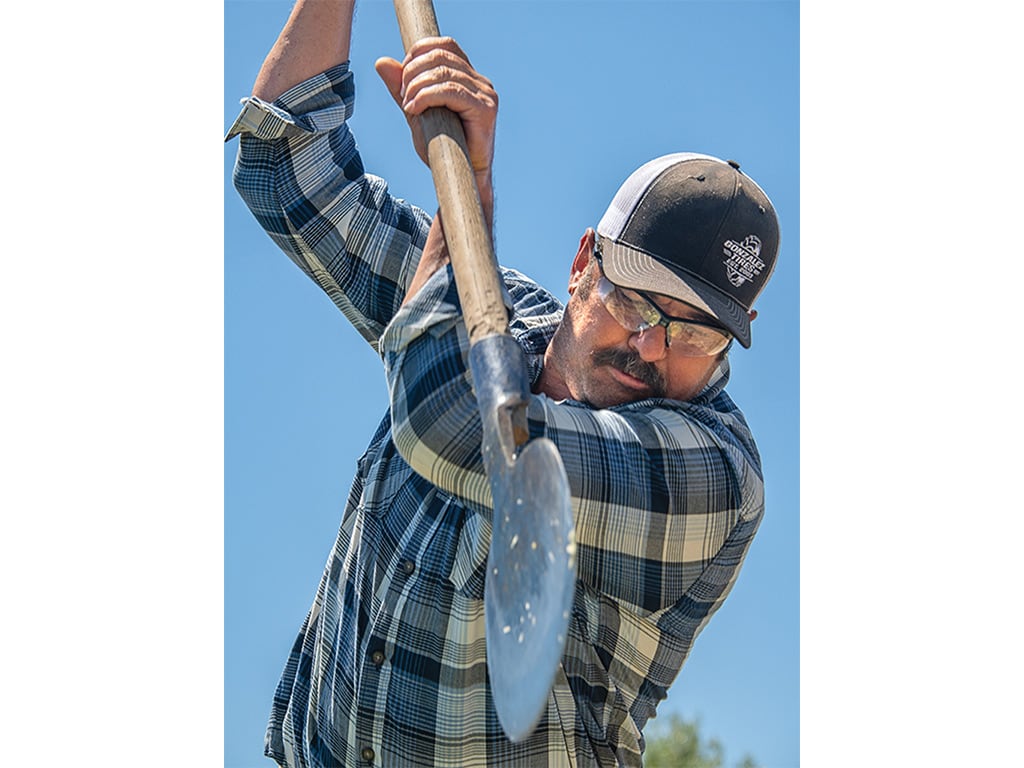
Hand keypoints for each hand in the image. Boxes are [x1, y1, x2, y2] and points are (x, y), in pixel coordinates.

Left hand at [375, 36, 497, 186]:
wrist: (464, 178)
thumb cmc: (443, 148)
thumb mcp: (416, 113)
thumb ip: (402, 89)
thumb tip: (382, 61)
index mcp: (468, 77)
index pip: (445, 45)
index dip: (418, 52)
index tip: (402, 77)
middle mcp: (480, 82)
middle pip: (440, 55)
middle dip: (412, 71)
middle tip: (402, 95)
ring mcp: (485, 94)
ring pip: (442, 72)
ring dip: (416, 87)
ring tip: (408, 106)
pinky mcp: (485, 109)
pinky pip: (450, 90)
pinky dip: (426, 96)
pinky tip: (415, 110)